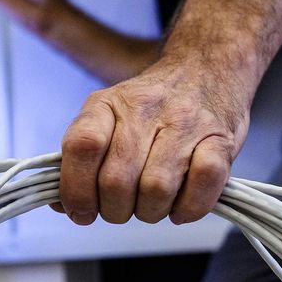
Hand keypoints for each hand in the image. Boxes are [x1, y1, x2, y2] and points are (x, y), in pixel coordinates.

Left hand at [52, 57, 250, 225]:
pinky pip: (202, 184)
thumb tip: (60, 205)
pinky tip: (180, 205)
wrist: (205, 70)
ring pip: (156, 189)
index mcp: (107, 104)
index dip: (76, 189)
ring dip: (151, 212)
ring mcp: (186, 123)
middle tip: (123, 207)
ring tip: (153, 204)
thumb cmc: (151, 109)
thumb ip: (80, 160)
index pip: (82, 146)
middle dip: (115, 210)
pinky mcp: (221, 140)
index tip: (82, 211)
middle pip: (117, 181)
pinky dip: (188, 208)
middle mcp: (145, 109)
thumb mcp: (106, 120)